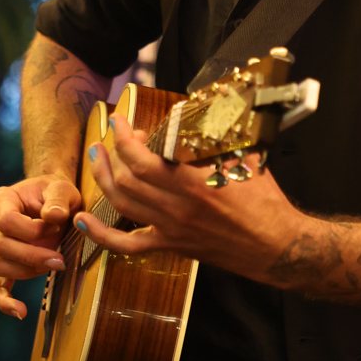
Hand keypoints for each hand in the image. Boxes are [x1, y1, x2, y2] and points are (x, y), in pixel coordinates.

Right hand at [0, 174, 81, 317]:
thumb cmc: (56, 192)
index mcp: (0, 199)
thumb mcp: (63, 188)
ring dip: (25, 271)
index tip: (56, 227)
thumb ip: (59, 199)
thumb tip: (53, 216)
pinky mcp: (5, 264)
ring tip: (52, 266)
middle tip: (60, 260)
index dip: (32, 230)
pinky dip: (5, 300)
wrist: (55, 200)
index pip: (6, 221)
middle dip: (31, 256)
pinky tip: (20, 311)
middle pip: (0, 246)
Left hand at [81, 113, 301, 282]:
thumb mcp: (246, 160)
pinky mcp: (172, 246)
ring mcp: (171, 230)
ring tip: (97, 158)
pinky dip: (101, 235)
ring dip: (103, 179)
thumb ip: (221, 139)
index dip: (123, 139)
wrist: (277, 247)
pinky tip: (83, 221)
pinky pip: (128, 245)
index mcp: (193, 184)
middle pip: (126, 180)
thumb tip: (207, 114)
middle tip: (112, 137)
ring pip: (121, 205)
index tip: (119, 122)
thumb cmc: (266, 204)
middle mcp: (176, 208)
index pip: (142, 160)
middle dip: (112, 153)